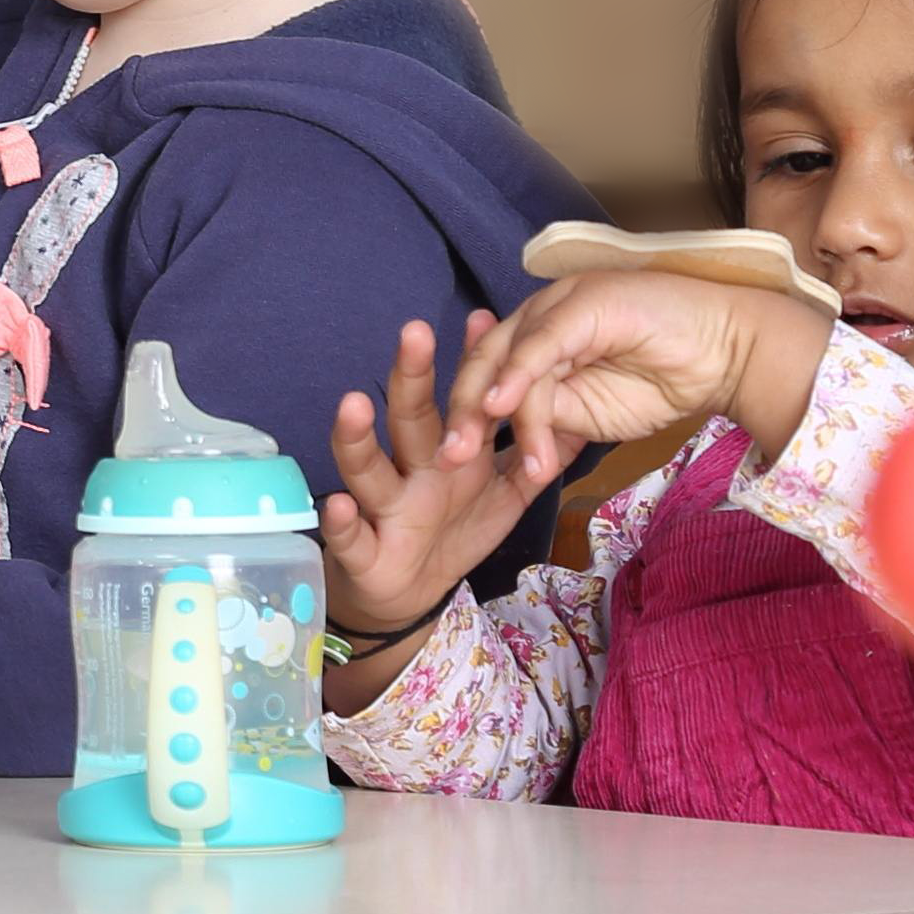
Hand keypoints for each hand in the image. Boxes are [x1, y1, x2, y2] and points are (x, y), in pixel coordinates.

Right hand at [319, 313, 575, 638]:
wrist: (411, 594)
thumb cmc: (455, 530)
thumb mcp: (502, 495)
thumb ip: (530, 456)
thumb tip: (575, 414)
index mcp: (445, 451)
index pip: (457, 399)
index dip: (469, 362)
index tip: (484, 319)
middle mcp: (410, 468)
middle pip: (409, 417)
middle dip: (412, 376)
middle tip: (415, 332)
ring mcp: (382, 506)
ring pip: (366, 466)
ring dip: (356, 437)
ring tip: (353, 403)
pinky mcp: (362, 550)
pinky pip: (349, 536)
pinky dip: (342, 523)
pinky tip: (337, 505)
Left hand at [455, 268, 835, 465]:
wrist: (725, 353)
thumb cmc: (665, 380)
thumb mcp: (592, 415)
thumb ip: (552, 418)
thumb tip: (517, 442)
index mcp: (538, 341)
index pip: (488, 376)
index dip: (467, 415)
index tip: (451, 464)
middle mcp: (541, 319)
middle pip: (484, 363)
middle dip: (464, 414)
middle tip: (451, 460)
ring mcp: (560, 306)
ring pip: (508, 359)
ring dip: (497, 413)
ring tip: (489, 459)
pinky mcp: (583, 305)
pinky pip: (541, 344)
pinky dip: (519, 376)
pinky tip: (504, 408)